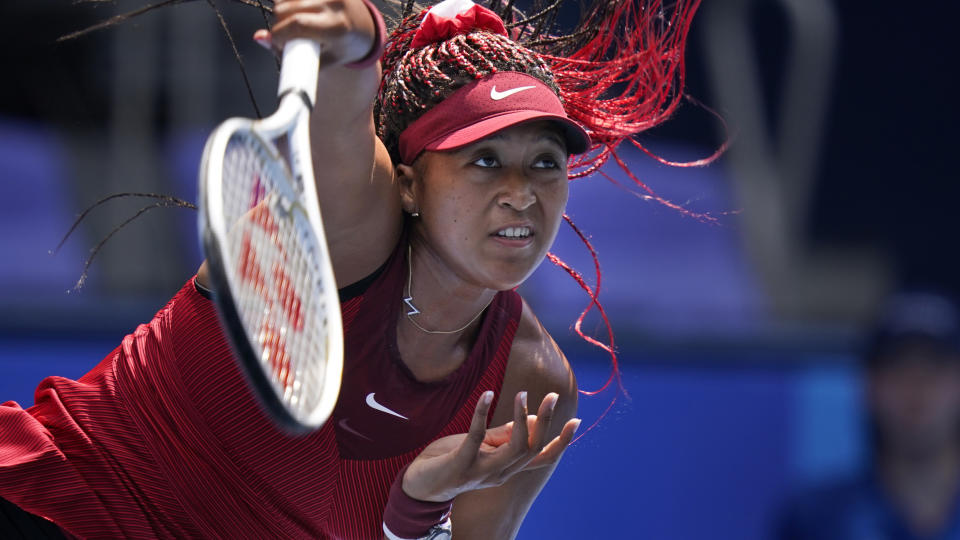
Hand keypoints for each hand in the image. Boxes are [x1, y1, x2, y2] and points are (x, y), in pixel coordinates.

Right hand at [253, 0, 375, 64]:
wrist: (366, 28)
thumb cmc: (342, 48)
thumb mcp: (321, 59)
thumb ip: (290, 54)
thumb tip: (258, 37)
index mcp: (337, 28)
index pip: (298, 24)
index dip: (279, 33)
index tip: (274, 42)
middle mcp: (334, 4)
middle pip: (288, 9)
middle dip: (278, 24)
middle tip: (285, 36)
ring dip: (283, 11)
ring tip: (295, 24)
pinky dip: (290, 2)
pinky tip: (297, 10)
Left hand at [401, 390, 580, 501]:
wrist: (419, 486)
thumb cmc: (451, 460)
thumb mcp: (481, 446)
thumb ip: (503, 435)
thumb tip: (532, 419)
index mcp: (507, 469)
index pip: (541, 458)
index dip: (561, 442)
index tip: (577, 421)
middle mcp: (499, 473)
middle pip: (533, 449)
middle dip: (546, 422)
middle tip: (552, 396)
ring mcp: (481, 471)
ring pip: (515, 448)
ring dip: (522, 419)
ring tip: (522, 394)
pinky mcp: (461, 463)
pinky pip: (476, 436)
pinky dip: (482, 412)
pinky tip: (487, 394)